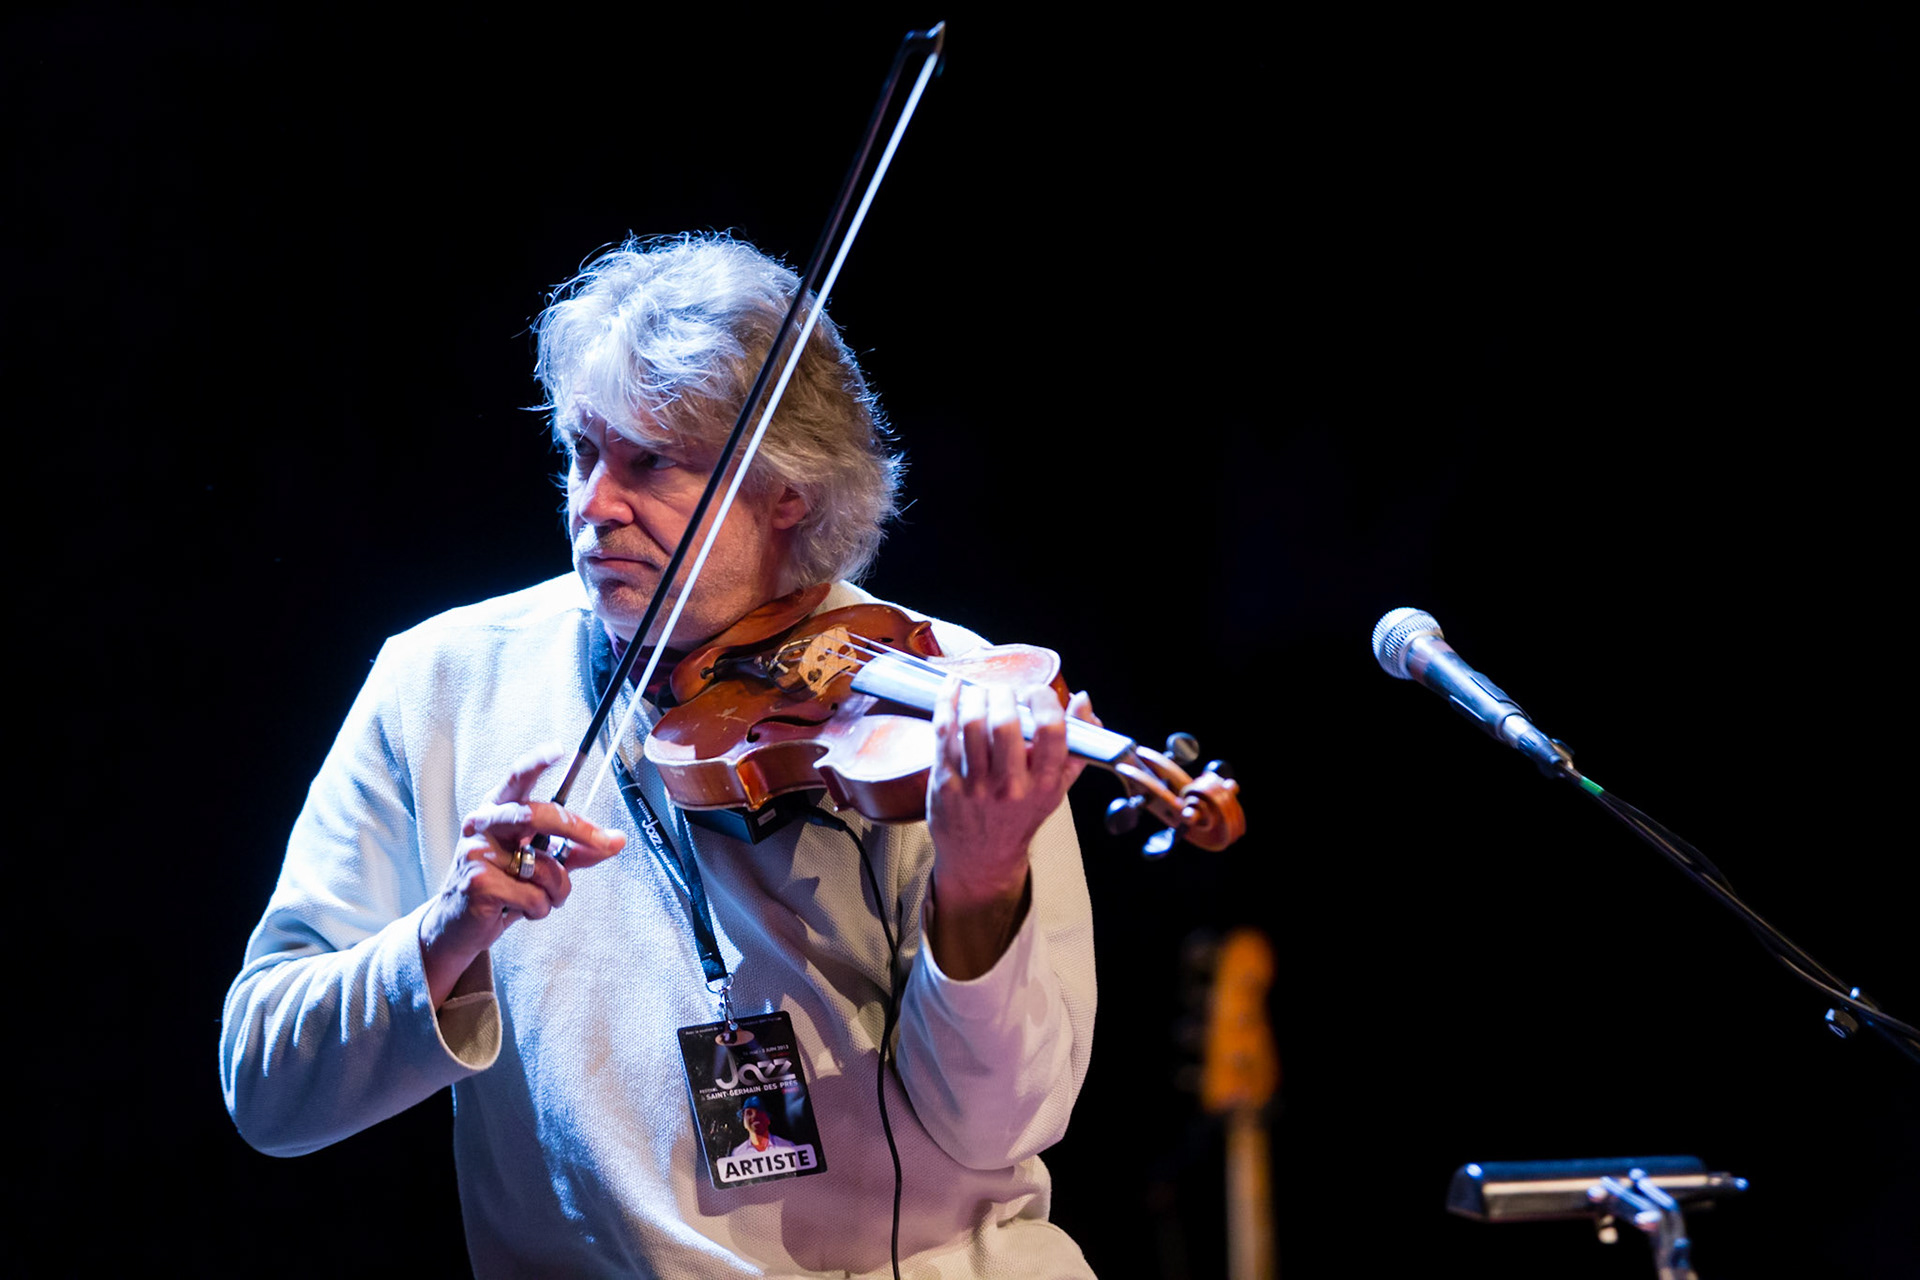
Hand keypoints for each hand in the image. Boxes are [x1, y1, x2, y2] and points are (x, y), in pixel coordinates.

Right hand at [419, 745, 626, 1006]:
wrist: (458, 927)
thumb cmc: (501, 889)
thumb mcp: (540, 864)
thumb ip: (576, 850)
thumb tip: (616, 840)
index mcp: (497, 811)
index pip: (516, 779)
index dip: (536, 763)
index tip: (558, 750)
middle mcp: (483, 825)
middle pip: (539, 815)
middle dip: (578, 831)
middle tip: (604, 843)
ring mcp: (477, 853)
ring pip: (545, 867)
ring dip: (556, 892)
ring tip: (536, 899)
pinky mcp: (478, 883)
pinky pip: (534, 897)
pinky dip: (538, 910)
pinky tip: (516, 910)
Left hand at [926, 678, 1096, 978]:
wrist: (981, 857)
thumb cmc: (1020, 816)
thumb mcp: (1056, 787)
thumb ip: (1076, 745)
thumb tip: (1084, 701)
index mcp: (1044, 784)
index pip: (1051, 731)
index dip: (1043, 700)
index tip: (1035, 693)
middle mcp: (1011, 787)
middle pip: (1006, 723)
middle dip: (1004, 695)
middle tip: (1004, 692)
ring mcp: (975, 786)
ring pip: (972, 723)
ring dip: (976, 696)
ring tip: (981, 693)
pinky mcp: (946, 782)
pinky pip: (944, 732)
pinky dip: (948, 702)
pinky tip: (954, 689)